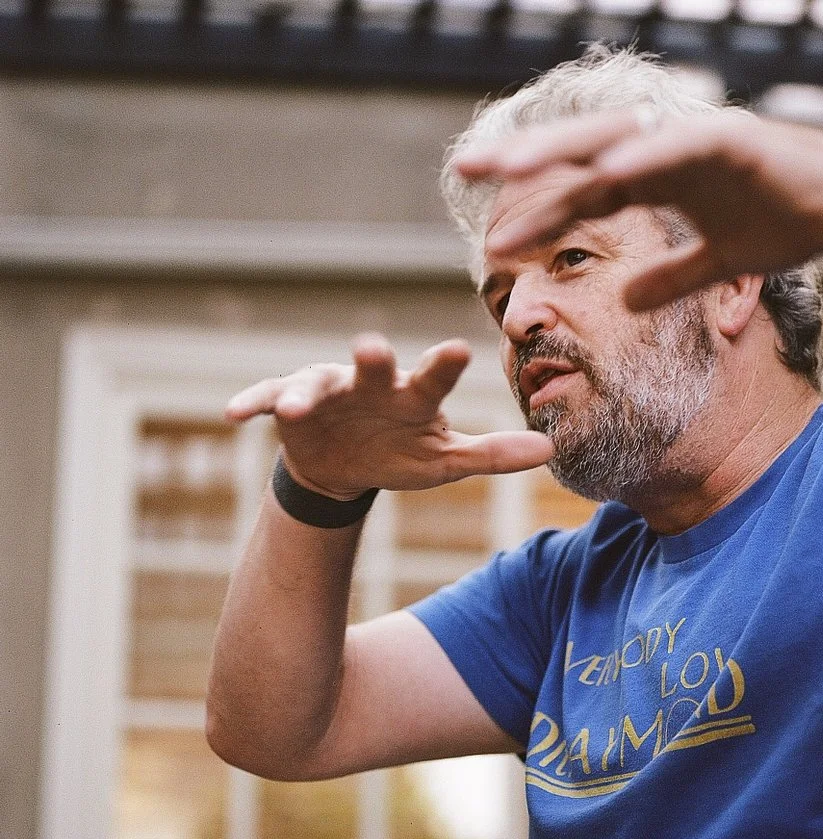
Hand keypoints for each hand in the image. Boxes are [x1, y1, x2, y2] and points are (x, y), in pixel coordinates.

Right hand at [225, 335, 552, 497]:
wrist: (344, 468)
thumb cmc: (401, 454)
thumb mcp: (444, 461)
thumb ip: (492, 454)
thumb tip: (550, 449)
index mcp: (411, 394)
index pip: (432, 377)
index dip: (442, 365)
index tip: (459, 350)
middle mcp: (369, 383)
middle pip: (372, 366)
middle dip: (370, 358)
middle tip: (372, 349)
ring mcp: (326, 391)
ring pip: (315, 384)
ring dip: (303, 392)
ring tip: (295, 407)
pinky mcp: (288, 406)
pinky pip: (268, 399)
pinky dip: (254, 403)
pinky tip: (235, 414)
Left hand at [457, 109, 822, 308]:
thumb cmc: (785, 224)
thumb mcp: (715, 262)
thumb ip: (668, 277)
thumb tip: (625, 302)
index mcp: (656, 179)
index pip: (583, 192)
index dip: (538, 211)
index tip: (491, 237)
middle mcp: (664, 154)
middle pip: (581, 154)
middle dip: (524, 161)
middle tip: (465, 169)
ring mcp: (695, 141)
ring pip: (616, 140)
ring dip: (563, 151)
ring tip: (510, 165)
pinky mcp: (736, 141)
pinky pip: (681, 147)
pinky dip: (645, 158)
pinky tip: (604, 174)